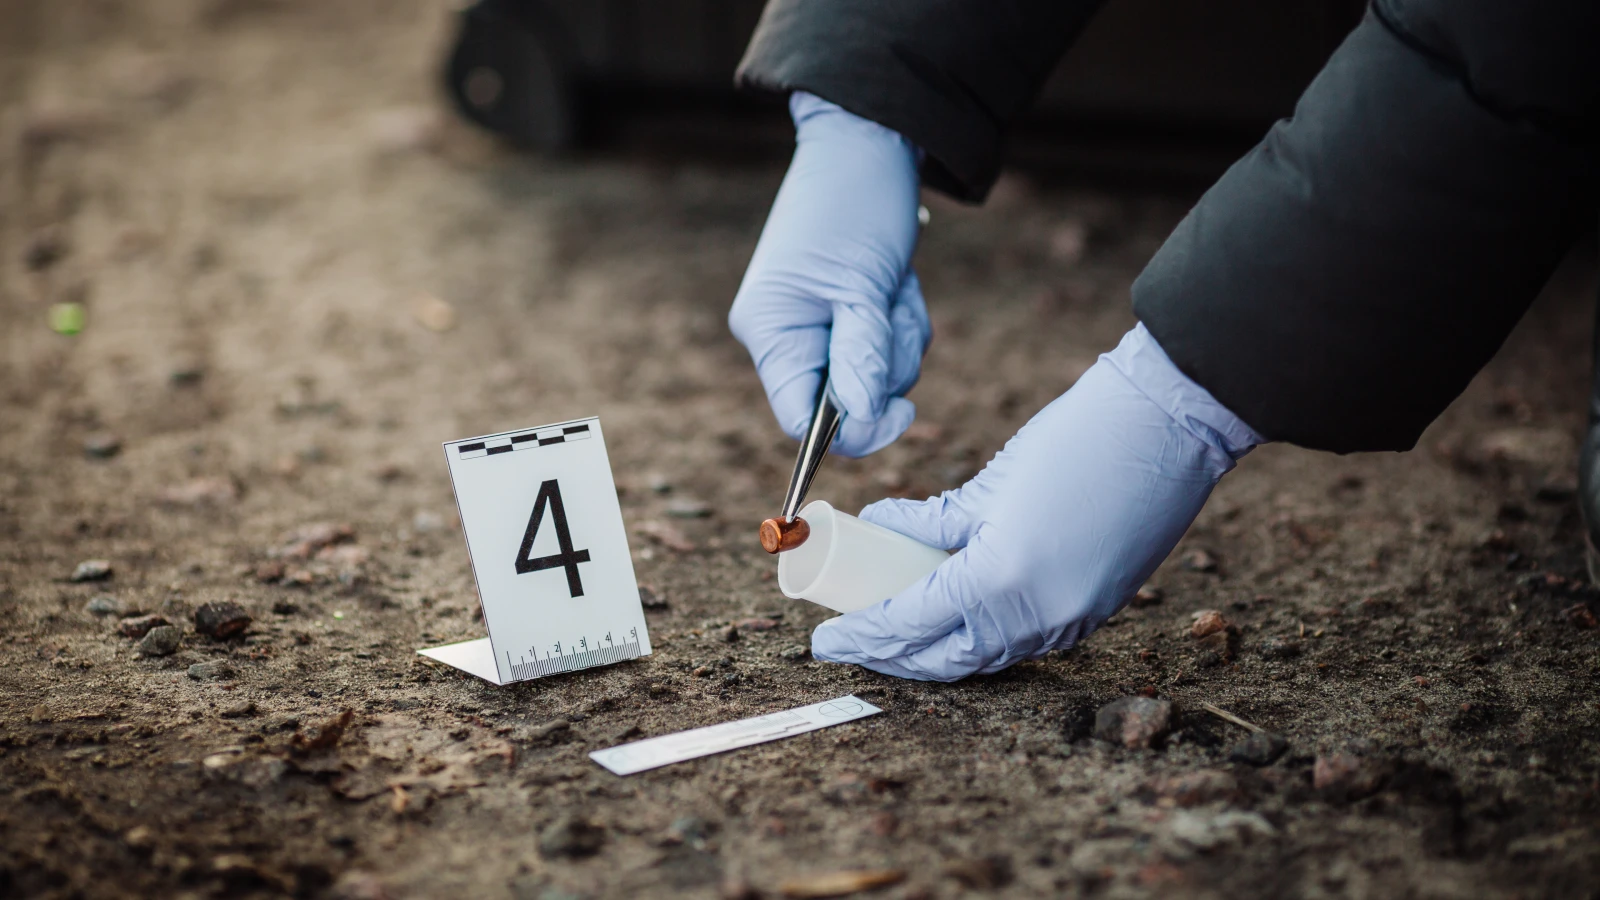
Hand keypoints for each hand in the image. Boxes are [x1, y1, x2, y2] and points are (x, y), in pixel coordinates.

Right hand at [728, 92, 929, 457]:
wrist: (869, 143)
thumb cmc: (856, 206)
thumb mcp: (864, 287)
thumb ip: (862, 359)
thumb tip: (859, 422)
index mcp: (770, 332)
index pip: (800, 420)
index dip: (851, 430)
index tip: (902, 413)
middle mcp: (784, 336)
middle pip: (845, 404)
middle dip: (885, 364)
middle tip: (893, 311)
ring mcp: (814, 326)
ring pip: (873, 377)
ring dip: (898, 338)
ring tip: (894, 285)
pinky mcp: (842, 315)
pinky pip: (883, 349)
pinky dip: (900, 320)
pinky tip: (895, 280)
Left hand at [810, 324, 1263, 680]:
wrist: (1172, 425)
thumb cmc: (1078, 437)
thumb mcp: (990, 481)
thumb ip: (930, 518)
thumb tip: (880, 528)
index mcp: (1001, 578)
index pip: (911, 622)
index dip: (863, 635)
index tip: (824, 638)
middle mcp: (1038, 614)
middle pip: (946, 658)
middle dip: (893, 657)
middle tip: (852, 642)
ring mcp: (1074, 618)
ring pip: (987, 657)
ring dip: (937, 653)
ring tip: (896, 634)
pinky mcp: (1096, 609)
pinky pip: (1024, 642)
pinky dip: (982, 638)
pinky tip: (955, 621)